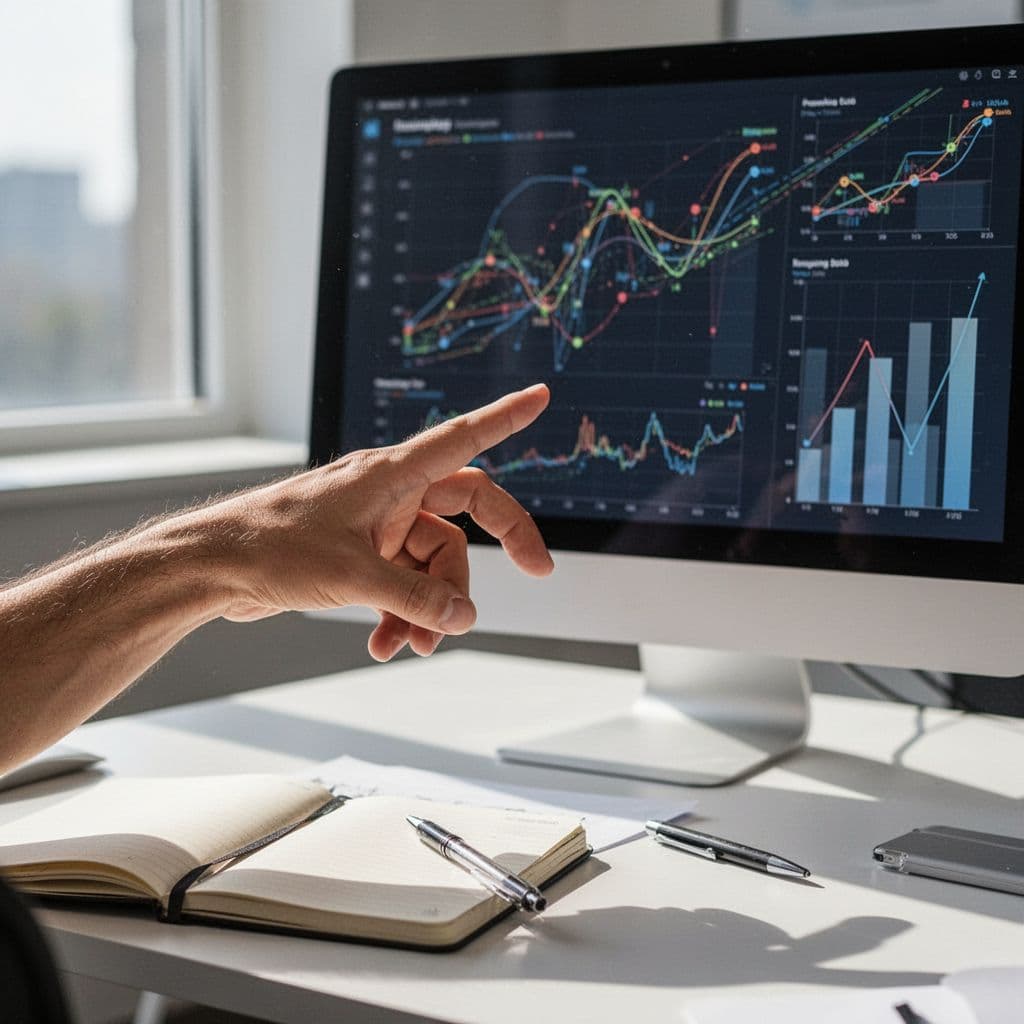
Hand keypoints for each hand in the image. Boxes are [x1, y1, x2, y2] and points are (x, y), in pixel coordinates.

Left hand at [207, 384, 553, 659]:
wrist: (211, 569)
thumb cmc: (267, 548)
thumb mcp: (352, 575)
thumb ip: (415, 599)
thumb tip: (464, 618)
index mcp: (391, 473)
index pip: (462, 437)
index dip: (505, 418)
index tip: (541, 397)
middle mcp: (389, 494)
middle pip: (464, 515)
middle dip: (488, 554)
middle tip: (536, 572)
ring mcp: (375, 526)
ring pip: (432, 564)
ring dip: (432, 606)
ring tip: (415, 643)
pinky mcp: (358, 555)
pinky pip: (403, 584)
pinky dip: (404, 614)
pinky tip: (388, 643)